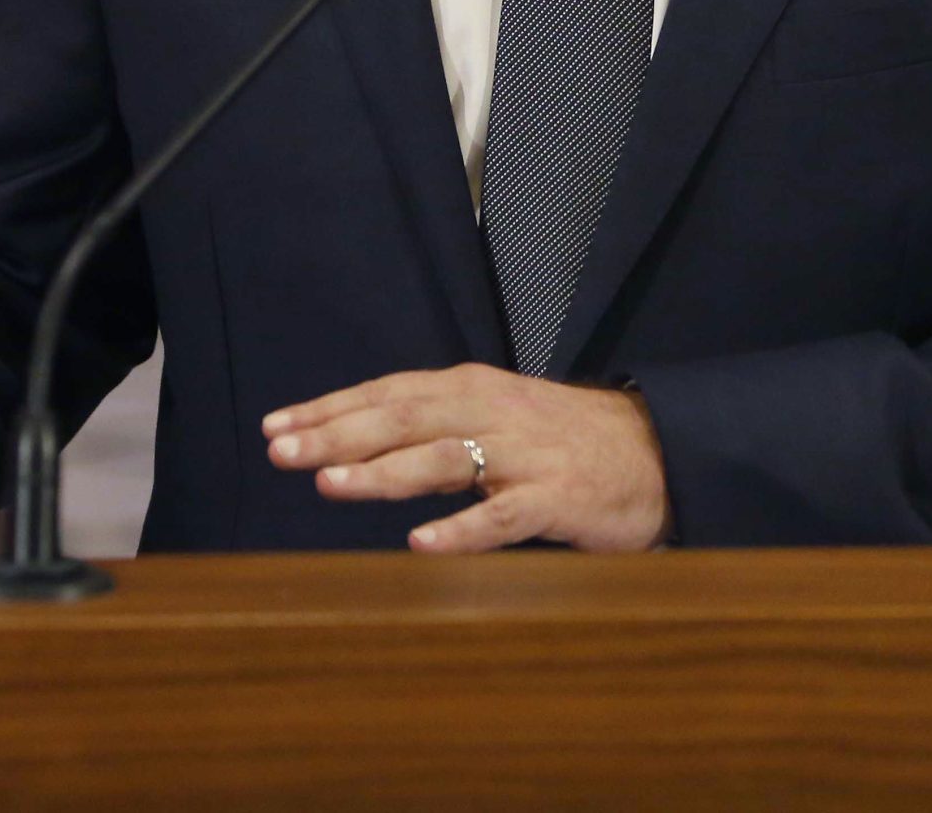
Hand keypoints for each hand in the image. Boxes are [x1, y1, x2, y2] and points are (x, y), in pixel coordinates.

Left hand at [262, 363, 671, 553]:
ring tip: (331, 485)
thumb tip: (352, 444)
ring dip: (383, 472)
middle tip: (282, 451)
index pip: (387, 393)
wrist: (655, 452)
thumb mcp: (494, 416)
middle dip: (338, 434)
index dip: (330, 408)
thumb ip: (432, 427)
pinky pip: (503, 517)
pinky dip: (462, 529)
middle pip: (403, 418)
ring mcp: (525, 455)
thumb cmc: (560, 439)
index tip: (275, 425)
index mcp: (471, 389)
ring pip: (443, 459)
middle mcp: (492, 412)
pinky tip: (422, 543)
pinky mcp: (557, 498)